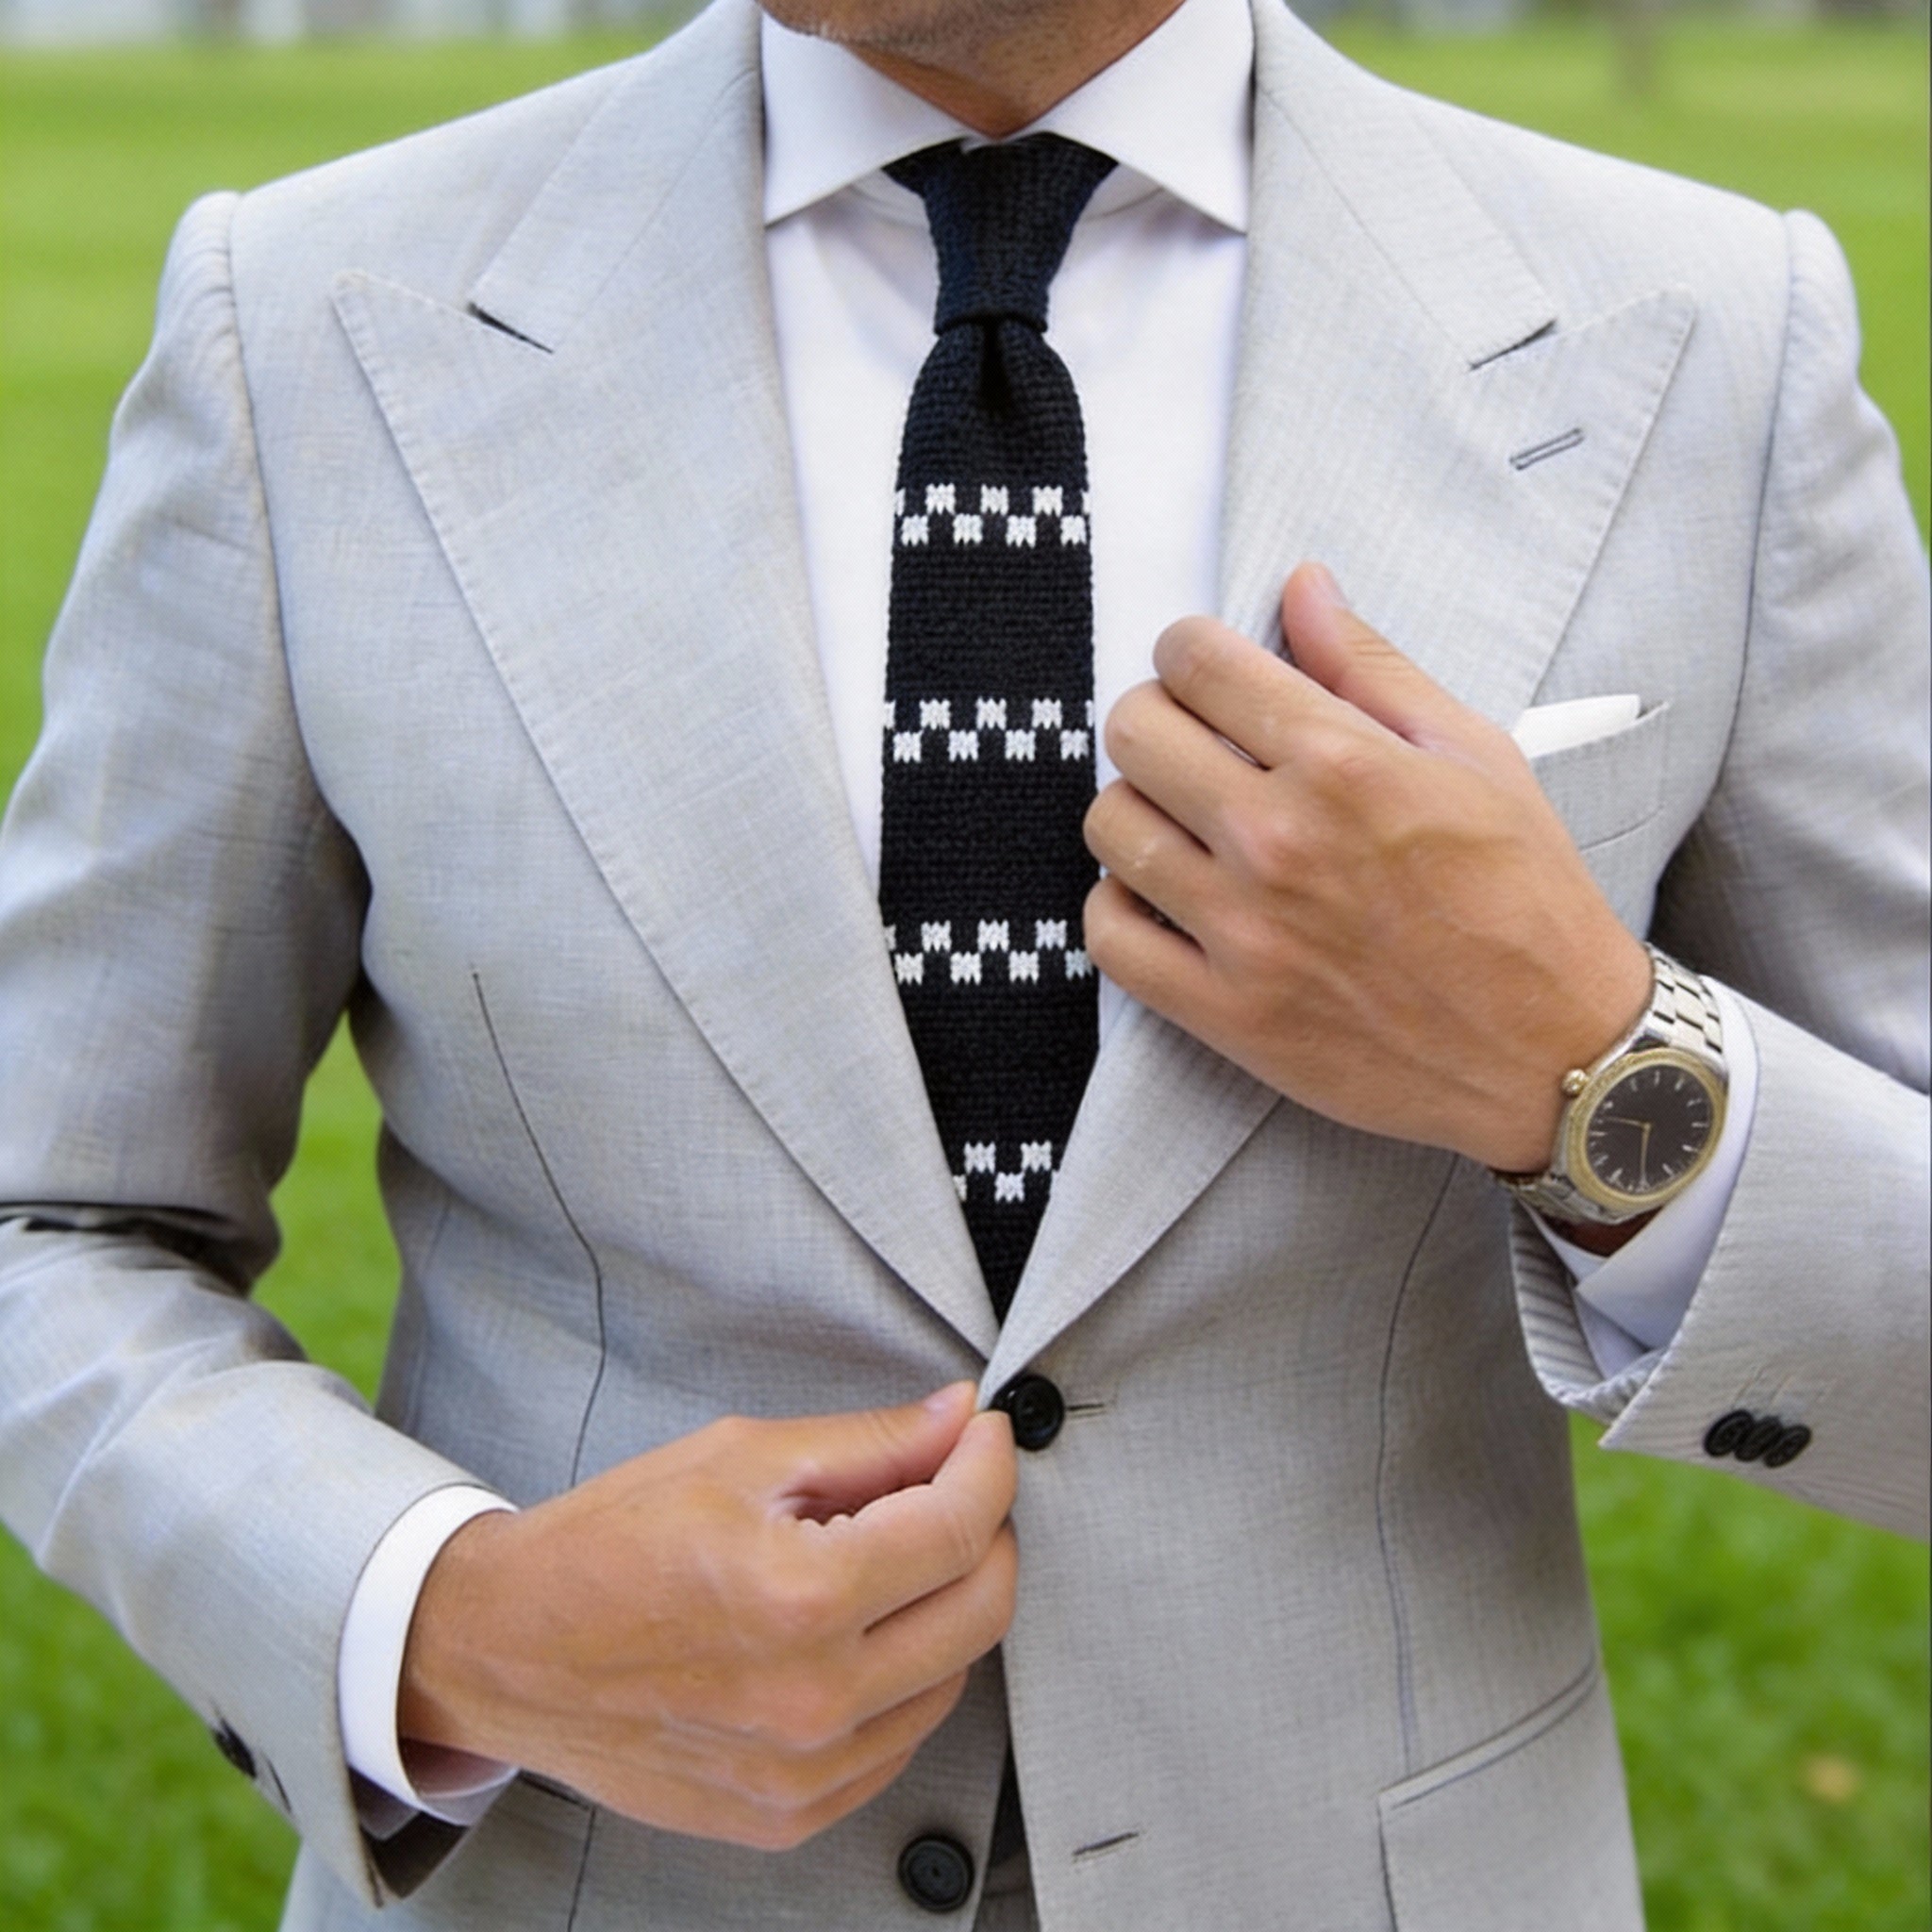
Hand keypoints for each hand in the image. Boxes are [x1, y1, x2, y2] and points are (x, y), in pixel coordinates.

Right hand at [398, 1383, 1017, 1850]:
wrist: (507, 1651)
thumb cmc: (608, 1545)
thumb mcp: (738, 1458)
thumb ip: (868, 1443)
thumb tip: (958, 1419)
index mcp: (799, 1596)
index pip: (958, 1527)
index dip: (989, 1465)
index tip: (984, 1435)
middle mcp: (813, 1698)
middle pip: (982, 1609)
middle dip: (984, 1531)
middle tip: (949, 1486)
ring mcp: (803, 1772)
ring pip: (952, 1677)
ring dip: (944, 1606)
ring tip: (882, 1559)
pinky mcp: (789, 1814)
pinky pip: (899, 1740)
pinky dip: (902, 1678)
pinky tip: (854, 1632)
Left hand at [1083, 563, 1650, 1172]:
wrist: (1555, 1052)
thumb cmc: (1526, 898)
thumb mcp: (1475, 756)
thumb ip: (1372, 667)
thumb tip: (1302, 585)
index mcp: (1342, 763)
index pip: (1195, 662)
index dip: (1190, 651)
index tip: (1208, 671)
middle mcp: (1279, 840)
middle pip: (1134, 732)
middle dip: (1157, 718)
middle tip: (1196, 743)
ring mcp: (1243, 932)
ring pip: (1110, 826)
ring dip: (1137, 808)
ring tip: (1185, 823)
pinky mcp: (1224, 1012)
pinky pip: (1109, 935)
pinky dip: (1121, 906)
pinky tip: (1168, 897)